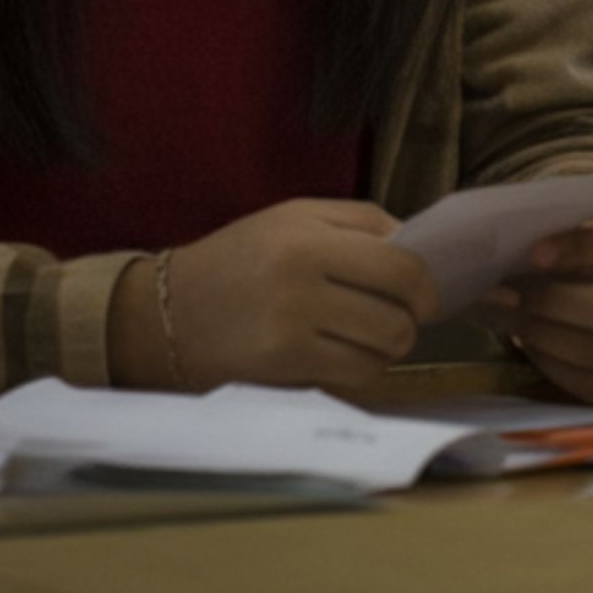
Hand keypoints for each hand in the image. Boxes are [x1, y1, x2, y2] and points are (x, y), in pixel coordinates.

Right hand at [116, 198, 438, 391]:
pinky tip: (344, 355)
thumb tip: (420, 244)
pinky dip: (364, 368)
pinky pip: (356, 374)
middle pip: (398, 314)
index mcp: (308, 236)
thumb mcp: (294, 217)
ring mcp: (291, 328)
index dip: (426, 287)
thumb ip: (360, 222)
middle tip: (397, 318)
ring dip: (388, 348)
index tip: (423, 295)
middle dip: (411, 321)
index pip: (401, 266)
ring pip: (382, 349)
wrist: (167, 313)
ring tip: (368, 336)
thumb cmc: (239, 259)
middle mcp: (301, 280)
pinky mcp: (283, 366)